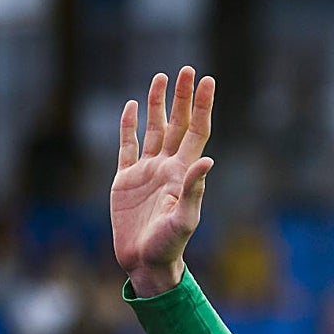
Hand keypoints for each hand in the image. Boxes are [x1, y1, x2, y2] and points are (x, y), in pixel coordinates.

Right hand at [111, 66, 214, 296]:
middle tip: (188, 70)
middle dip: (183, 97)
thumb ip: (194, 191)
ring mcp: (147, 172)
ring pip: (154, 129)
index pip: (196, 132)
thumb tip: (207, 161)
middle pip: (178, 124)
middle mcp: (167, 168)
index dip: (202, 106)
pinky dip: (129, 126)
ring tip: (162, 78)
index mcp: (183, 173)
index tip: (207, 81)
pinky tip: (132, 107)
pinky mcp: (125, 181)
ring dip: (158, 104)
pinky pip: (127, 146)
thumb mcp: (184, 220)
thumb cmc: (168, 246)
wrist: (144, 263)